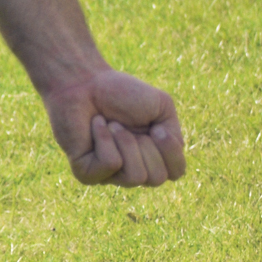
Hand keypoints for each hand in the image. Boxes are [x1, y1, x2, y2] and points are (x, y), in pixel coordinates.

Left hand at [43, 67, 186, 187]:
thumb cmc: (122, 94)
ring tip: (112, 125)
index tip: (157, 127)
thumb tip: (171, 172)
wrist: (85, 83)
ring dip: (126, 142)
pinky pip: (110, 164)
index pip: (176, 173)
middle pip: (156, 178)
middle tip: (127, 125)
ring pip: (135, 176)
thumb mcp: (162, 108)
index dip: (170, 150)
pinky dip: (105, 138)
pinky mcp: (87, 174)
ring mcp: (109, 176)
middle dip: (146, 145)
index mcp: (154, 157)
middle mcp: (133, 171)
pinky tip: (96, 125)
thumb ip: (175, 138)